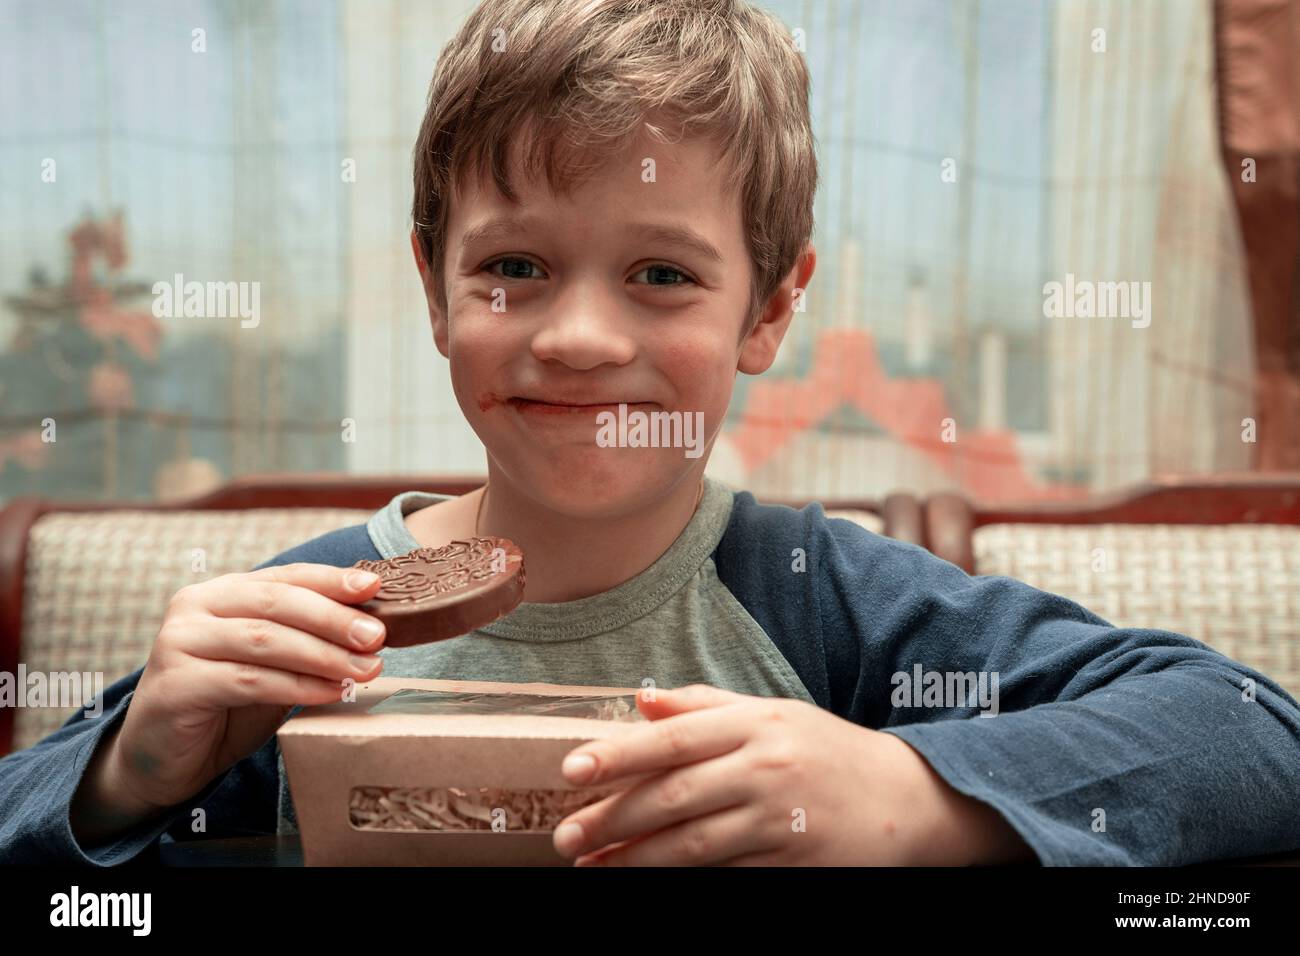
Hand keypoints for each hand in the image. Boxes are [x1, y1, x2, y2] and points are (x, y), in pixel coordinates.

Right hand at [108, 564, 387, 812]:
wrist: (162, 759)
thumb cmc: (225, 706)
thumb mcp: (271, 666)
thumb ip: (306, 642)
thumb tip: (371, 629)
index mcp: (222, 592)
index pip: (285, 577)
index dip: (331, 580)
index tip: (376, 587)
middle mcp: (195, 606)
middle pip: (276, 602)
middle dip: (333, 618)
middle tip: (377, 636)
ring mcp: (180, 642)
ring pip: (266, 639)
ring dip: (323, 654)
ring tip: (365, 668)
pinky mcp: (176, 683)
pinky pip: (250, 680)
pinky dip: (298, 686)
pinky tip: (332, 692)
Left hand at [550, 684, 960, 865]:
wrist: (906, 798)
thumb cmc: (825, 750)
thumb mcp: (771, 713)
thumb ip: (703, 706)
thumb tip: (640, 700)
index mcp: (756, 724)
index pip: (674, 739)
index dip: (619, 755)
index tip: (571, 770)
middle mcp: (766, 769)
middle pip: (675, 795)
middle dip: (613, 817)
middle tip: (566, 835)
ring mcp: (781, 820)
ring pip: (694, 844)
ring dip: (635, 859)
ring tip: (592, 866)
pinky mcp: (793, 863)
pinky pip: (726, 875)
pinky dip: (682, 881)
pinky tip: (648, 882)